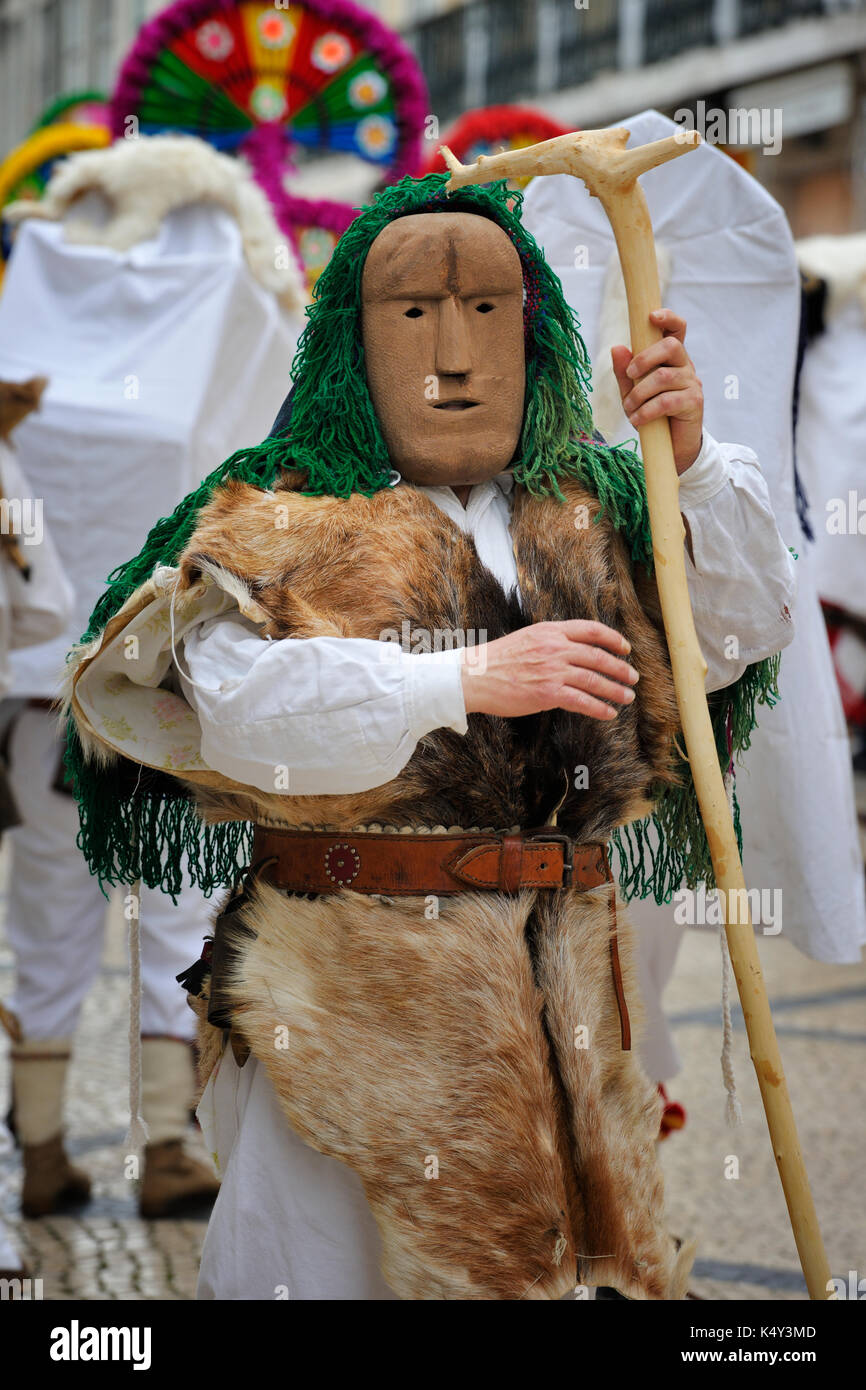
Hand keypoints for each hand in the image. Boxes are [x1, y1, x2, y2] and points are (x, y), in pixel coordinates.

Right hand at [460, 619, 638, 721]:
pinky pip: (582, 701)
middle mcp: (555, 647)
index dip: (613, 639)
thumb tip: (571, 651)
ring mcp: (552, 670)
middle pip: (598, 656)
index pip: (591, 630)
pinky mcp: (548, 693)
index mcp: (550, 631)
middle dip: (620, 668)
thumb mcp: (527, 639)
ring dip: (615, 689)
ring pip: (594, 679)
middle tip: (633, 677)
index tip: (625, 648)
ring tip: (627, 696)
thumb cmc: (496, 661)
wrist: (473, 676)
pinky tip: (609, 714)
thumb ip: (550, 642)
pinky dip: (600, 708)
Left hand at [611, 308, 703, 474]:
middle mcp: (685, 366)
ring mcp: (692, 383)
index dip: (668, 318)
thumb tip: (617, 348)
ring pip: (664, 377)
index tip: (651, 316)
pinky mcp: (694, 403)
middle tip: (630, 375)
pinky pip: (666, 401)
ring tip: (629, 409)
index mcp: (671, 358)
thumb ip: (624, 372)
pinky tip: (637, 420)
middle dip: (645, 358)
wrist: (672, 449)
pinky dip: (646, 411)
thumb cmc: (652, 416)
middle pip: (671, 346)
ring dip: (639, 393)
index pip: (676, 329)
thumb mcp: (632, 393)